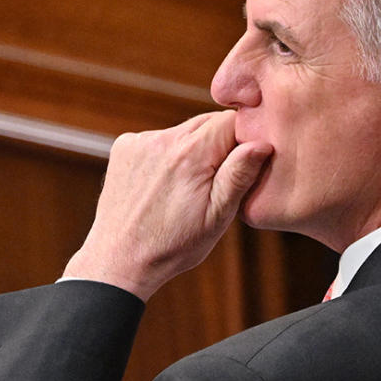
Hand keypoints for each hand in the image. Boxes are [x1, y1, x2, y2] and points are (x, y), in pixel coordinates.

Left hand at [64, 111, 271, 300]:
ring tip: (184, 189)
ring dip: (191, 151)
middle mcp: (163, 139)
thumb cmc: (173, 246)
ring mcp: (140, 141)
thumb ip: (239, 176)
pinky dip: (166, 155)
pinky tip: (162, 186)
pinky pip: (157, 140)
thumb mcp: (217, 218)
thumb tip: (261, 143)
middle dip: (218, 145)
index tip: (240, 166)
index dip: (242, 139)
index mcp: (191, 154)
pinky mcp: (123, 147)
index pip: (231, 120)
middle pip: (207, 122)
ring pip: (183, 132)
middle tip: (213, 184)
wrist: (119, 259)